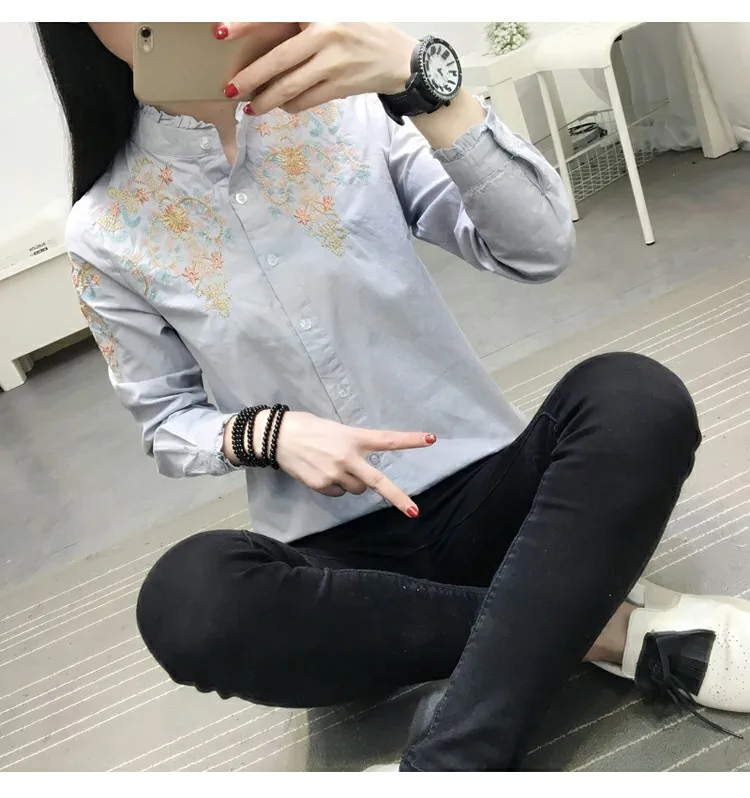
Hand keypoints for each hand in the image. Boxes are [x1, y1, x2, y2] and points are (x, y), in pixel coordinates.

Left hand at [218, 22, 417, 115]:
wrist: (400, 59)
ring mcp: (334, 63)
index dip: (245, 24)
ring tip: (251, 108)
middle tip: (230, 88)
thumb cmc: (360, 32)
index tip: (220, 32)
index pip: (274, 16)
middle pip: (278, 61)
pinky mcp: (341, 86)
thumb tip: (264, 38)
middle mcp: (325, 35)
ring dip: (267, 100)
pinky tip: (282, 107)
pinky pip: (307, 100)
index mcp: (318, 11)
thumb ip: (301, 22)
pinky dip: (291, 106)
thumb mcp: (332, 15)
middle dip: (250, 77)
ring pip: (290, 87)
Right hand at [255, 410, 435, 516]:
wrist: (276, 436)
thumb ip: (353, 446)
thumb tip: (362, 470)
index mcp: (354, 437)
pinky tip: (321, 472)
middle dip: (398, 497)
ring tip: (333, 466)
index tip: (431, 439)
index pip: (387, 439)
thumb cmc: (308, 427)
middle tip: (414, 512)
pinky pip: (337, 493)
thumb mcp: (336, 430)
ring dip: (352, 482)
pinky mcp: (321, 485)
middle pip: (378, 481)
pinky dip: (334, 486)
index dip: (410, 440)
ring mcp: (334, 474)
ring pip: (356, 490)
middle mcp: (347, 457)